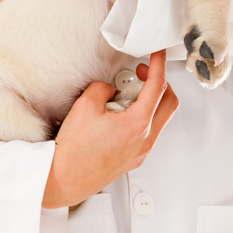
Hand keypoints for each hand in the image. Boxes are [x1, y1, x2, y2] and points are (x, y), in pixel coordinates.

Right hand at [42, 50, 178, 208]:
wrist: (64, 179)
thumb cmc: (74, 149)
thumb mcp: (86, 104)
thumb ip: (104, 88)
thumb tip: (111, 90)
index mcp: (137, 124)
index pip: (158, 86)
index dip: (158, 64)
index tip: (158, 53)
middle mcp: (144, 140)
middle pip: (169, 103)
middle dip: (159, 82)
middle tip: (141, 72)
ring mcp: (141, 151)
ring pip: (159, 118)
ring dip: (148, 100)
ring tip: (123, 95)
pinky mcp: (133, 159)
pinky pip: (147, 131)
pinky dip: (140, 116)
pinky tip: (118, 114)